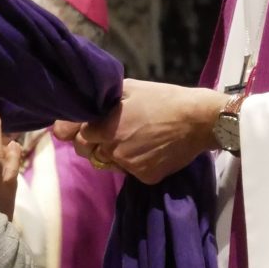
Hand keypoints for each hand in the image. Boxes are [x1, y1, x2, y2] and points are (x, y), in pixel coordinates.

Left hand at [53, 79, 228, 184]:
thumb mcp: (128, 89)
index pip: (77, 137)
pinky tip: (150, 148)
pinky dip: (136, 163)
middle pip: (90, 154)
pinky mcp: (146, 177)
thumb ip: (97, 103)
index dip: (83, 130)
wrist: (199, 119)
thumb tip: (69, 117)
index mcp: (107, 128)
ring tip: (136, 137)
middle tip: (115, 131)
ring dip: (115, 154)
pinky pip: (131, 172)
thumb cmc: (163, 99)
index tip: (93, 125)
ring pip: (110, 164)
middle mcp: (115, 151)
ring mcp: (130, 167)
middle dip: (95, 144)